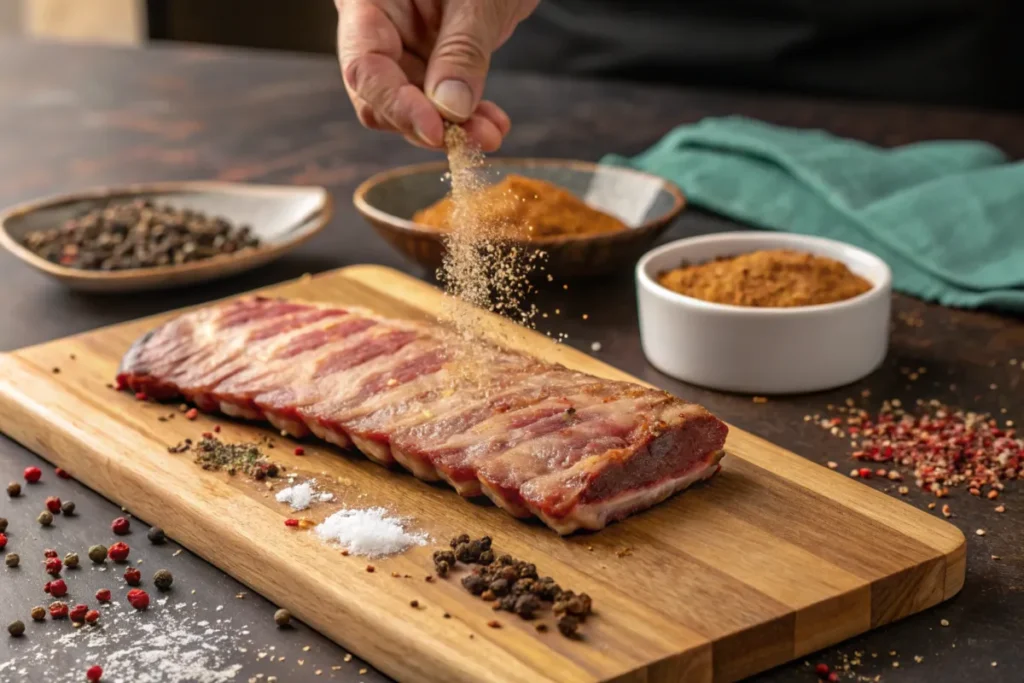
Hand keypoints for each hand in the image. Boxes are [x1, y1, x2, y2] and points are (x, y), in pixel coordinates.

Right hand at [336, 0, 537, 150]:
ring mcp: (405, 47)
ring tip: (489, 133)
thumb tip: (449, 109)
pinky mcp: (432, 62)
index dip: (396, 104)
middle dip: (426, 124)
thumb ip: (461, 49)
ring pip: (413, 107)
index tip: (435, 129)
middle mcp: (380, 29)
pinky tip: (490, 125)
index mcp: (369, 1)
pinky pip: (439, 102)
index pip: (365, 64)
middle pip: (381, 95)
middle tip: (470, 140)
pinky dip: (466, 118)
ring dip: (452, 129)